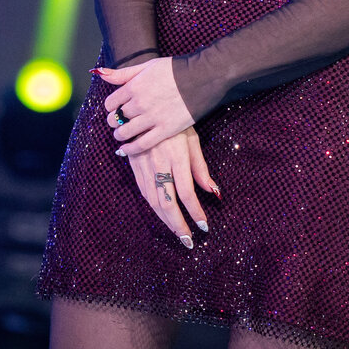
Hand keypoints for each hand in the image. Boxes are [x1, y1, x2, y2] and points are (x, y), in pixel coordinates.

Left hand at [102, 57, 194, 155]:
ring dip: (120, 135)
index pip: (110, 103)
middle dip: (115, 121)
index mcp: (134, 86)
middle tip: (120, 122)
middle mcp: (140, 103)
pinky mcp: (165, 129)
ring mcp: (152, 117)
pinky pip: (141, 144)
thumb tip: (99, 73)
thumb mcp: (148, 66)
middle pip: (116, 118)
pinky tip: (127, 149)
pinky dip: (130, 149)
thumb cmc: (176, 69)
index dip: (112, 107)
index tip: (117, 108)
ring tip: (123, 135)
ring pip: (125, 133)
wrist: (203, 77)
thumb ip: (123, 73)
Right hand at [124, 128, 218, 246]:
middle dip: (178, 225)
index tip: (203, 226)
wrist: (144, 108)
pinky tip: (163, 216)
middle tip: (188, 241)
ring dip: (166, 221)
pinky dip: (154, 208)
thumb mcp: (193, 139)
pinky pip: (144, 193)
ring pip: (153, 202)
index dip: (194, 211)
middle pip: (167, 203)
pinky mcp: (134, 168)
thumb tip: (214, 191)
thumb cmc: (176, 122)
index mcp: (177, 157)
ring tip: (178, 233)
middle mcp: (159, 164)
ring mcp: (144, 167)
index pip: (186, 192)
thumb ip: (201, 167)